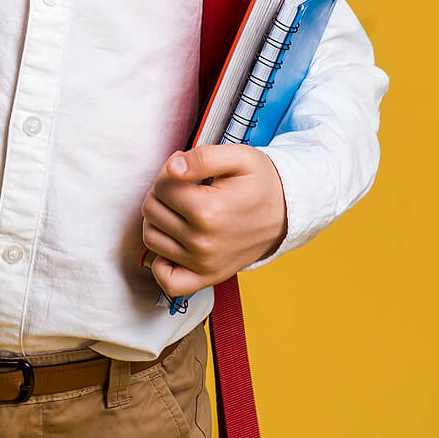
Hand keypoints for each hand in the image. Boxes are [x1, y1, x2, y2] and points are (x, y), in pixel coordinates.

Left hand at [141, 145, 288, 297]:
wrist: (286, 213)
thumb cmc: (261, 183)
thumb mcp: (240, 157)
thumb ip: (204, 157)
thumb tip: (172, 167)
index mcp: (209, 210)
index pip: (162, 187)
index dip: (168, 171)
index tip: (184, 169)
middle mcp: (203, 242)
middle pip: (152, 211)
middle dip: (162, 192)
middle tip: (183, 186)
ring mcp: (203, 264)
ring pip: (152, 239)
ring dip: (159, 220)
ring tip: (180, 209)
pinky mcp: (206, 277)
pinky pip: (167, 280)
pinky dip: (161, 263)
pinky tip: (174, 242)